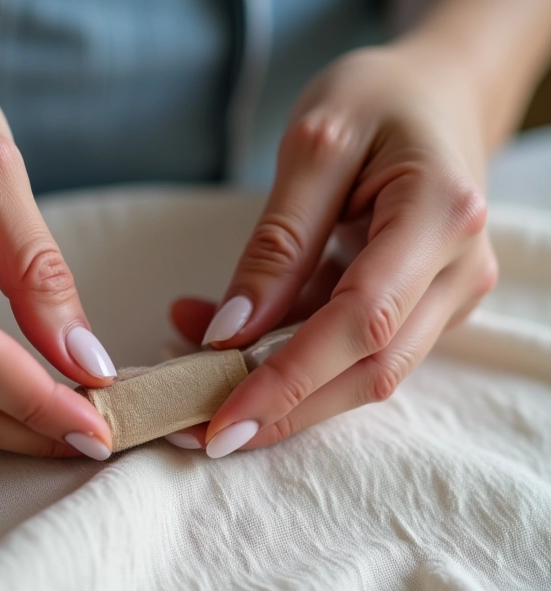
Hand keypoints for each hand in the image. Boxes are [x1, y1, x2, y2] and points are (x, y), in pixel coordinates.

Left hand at [170, 47, 497, 456]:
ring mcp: (448, 297)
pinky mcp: (424, 309)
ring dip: (280, 395)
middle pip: (368, 372)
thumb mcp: (314, 147)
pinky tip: (230, 344)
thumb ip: (276, 244)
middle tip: (196, 431)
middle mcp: (458, 271)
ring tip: (197, 380)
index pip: (360, 323)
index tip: (221, 424)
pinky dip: (291, 361)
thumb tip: (229, 335)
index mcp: (439, 216)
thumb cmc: (377, 101)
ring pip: (364, 376)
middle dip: (281, 413)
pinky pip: (357, 352)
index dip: (288, 382)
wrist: (436, 95)